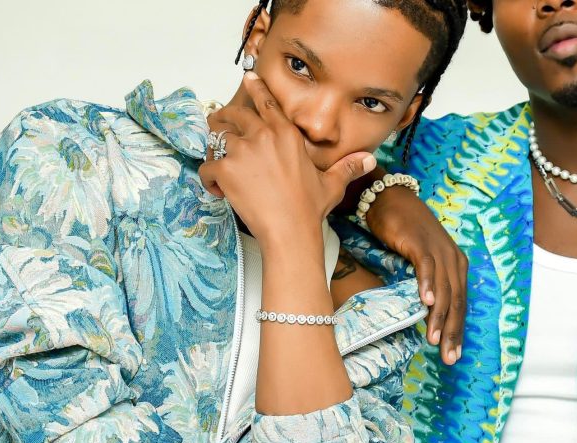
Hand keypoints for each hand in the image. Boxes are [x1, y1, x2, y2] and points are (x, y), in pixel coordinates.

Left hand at [199, 72, 375, 245]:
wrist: (290, 230)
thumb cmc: (310, 208)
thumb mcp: (332, 184)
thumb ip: (347, 167)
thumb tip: (369, 159)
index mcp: (286, 134)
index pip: (266, 102)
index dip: (256, 87)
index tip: (247, 78)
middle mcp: (262, 136)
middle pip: (233, 114)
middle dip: (223, 118)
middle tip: (219, 126)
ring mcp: (242, 151)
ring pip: (215, 138)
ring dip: (213, 149)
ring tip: (217, 162)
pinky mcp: (225, 169)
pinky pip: (206, 167)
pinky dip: (209, 178)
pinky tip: (218, 190)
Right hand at [366, 184, 467, 365]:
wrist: (390, 198)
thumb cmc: (405, 232)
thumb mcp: (422, 260)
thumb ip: (428, 282)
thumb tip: (426, 312)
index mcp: (456, 265)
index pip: (460, 304)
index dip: (458, 330)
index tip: (454, 355)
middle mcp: (452, 259)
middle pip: (456, 301)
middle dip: (453, 331)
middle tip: (449, 358)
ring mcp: (438, 250)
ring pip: (443, 289)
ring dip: (439, 316)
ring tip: (434, 340)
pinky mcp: (420, 243)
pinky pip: (426, 267)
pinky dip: (427, 285)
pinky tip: (426, 303)